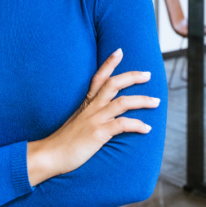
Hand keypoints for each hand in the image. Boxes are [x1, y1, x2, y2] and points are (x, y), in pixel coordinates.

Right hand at [30, 48, 159, 182]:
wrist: (49, 155)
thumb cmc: (63, 141)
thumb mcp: (76, 122)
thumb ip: (88, 115)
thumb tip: (100, 116)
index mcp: (86, 104)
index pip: (98, 77)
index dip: (109, 63)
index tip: (119, 51)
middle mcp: (92, 108)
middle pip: (114, 84)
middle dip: (133, 77)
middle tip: (148, 74)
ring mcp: (95, 119)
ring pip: (123, 102)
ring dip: (142, 100)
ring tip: (156, 102)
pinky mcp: (98, 133)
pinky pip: (122, 124)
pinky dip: (137, 125)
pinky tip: (147, 128)